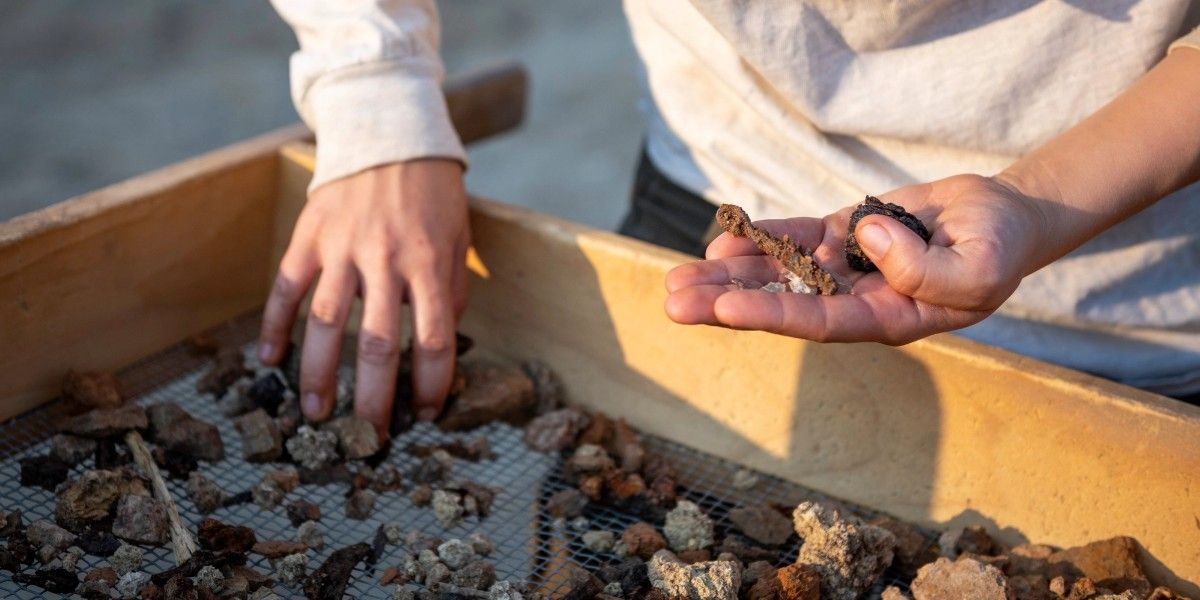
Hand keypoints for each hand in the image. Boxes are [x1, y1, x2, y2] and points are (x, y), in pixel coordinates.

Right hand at [258, 159, 468, 433]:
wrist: (389, 133)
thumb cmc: (433, 195)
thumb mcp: (458, 240)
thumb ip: (451, 292)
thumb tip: (437, 346)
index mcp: (429, 263)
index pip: (432, 340)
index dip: (431, 383)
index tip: (427, 413)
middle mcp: (384, 259)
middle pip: (375, 345)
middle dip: (371, 398)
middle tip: (367, 437)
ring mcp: (341, 247)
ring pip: (324, 323)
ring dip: (316, 374)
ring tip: (314, 414)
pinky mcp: (308, 235)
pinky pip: (285, 287)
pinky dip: (274, 325)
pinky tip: (269, 359)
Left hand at [664, 174, 1049, 344]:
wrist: (1002, 218)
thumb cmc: (997, 250)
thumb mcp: (978, 268)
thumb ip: (925, 268)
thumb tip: (863, 238)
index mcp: (886, 319)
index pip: (819, 323)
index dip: (771, 314)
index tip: (723, 307)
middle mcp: (854, 300)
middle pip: (781, 303)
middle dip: (725, 302)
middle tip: (672, 303)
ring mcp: (843, 267)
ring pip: (776, 272)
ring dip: (726, 274)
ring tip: (675, 278)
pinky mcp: (841, 234)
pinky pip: (792, 238)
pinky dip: (758, 237)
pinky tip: (719, 240)